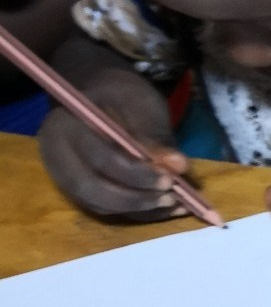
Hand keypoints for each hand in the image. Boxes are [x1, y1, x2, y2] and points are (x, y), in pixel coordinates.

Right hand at [38, 70, 187, 220]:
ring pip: (99, 204)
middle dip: (136, 198)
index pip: (99, 158)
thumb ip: (155, 134)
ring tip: (175, 204)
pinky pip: (106, 208)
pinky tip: (165, 207)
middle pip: (93, 188)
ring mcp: (64, 176)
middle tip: (173, 198)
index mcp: (66, 125)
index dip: (136, 174)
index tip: (170, 180)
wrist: (96, 95)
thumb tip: (178, 165)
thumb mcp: (139, 102)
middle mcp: (57, 155)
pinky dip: (137, 211)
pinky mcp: (78, 190)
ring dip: (140, 209)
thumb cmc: (118, 94)